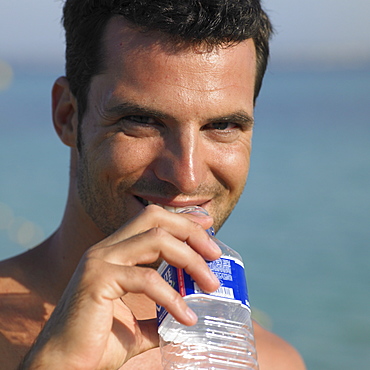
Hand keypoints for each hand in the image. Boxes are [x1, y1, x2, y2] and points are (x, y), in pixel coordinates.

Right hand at [21, 205, 221, 368]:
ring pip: (156, 240)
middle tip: (215, 253)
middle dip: (190, 230)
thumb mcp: (136, 322)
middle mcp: (106, 249)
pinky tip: (186, 317)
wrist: (64, 367)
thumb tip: (184, 314)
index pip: (152, 219)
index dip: (182, 218)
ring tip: (211, 284)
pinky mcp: (98, 280)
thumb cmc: (97, 344)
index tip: (208, 226)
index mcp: (114, 252)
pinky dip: (172, 296)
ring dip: (190, 260)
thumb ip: (158, 312)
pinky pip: (146, 279)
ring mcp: (100, 260)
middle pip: (155, 219)